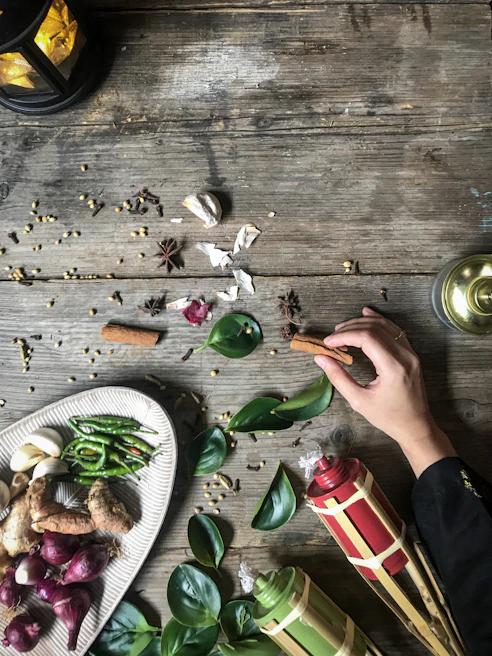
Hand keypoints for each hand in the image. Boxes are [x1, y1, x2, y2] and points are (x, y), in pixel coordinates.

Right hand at [315, 307, 455, 476]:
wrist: (415, 426)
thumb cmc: (388, 417)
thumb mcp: (359, 401)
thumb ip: (338, 377)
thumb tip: (321, 358)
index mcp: (393, 368)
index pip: (367, 338)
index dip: (345, 335)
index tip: (328, 342)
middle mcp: (405, 356)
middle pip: (375, 328)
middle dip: (351, 327)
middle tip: (333, 335)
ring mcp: (411, 354)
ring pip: (386, 325)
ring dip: (363, 322)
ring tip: (344, 327)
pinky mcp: (411, 354)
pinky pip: (395, 331)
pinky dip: (379, 322)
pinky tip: (367, 316)